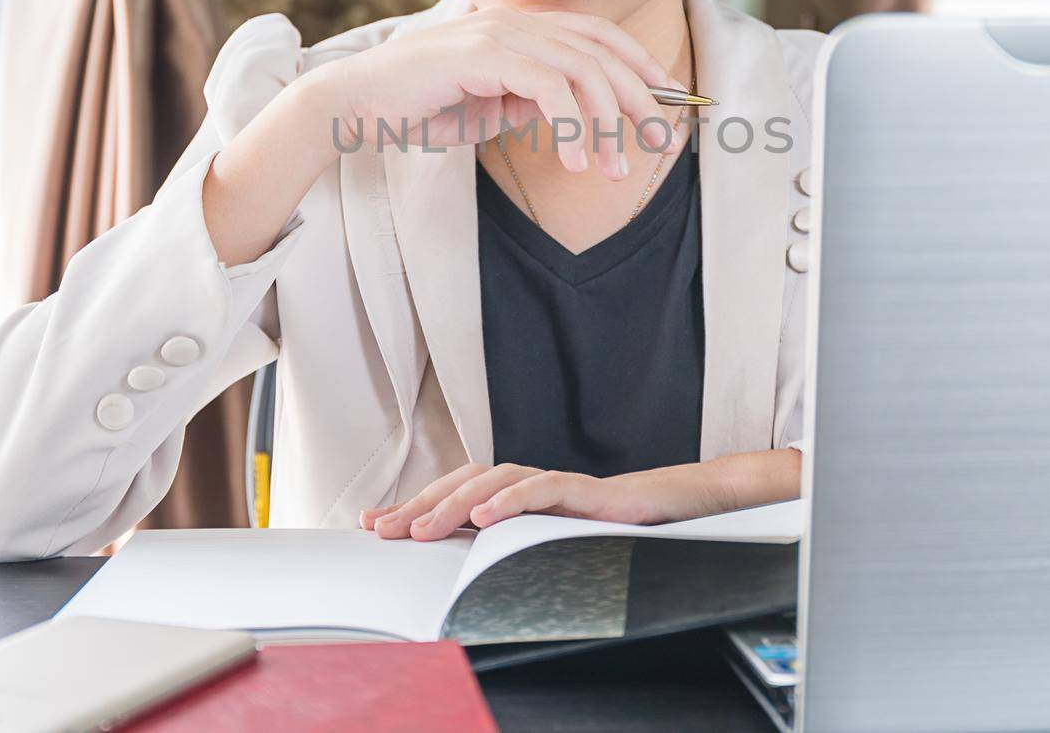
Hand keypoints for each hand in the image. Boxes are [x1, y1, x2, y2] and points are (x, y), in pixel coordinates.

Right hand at [316, 5, 684, 179]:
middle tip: (661, 142)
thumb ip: (534, 100)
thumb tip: (581, 114)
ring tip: (615, 169)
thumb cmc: (422, 106)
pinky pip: (548, 88)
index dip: (639, 63)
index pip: (598, 35)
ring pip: (581, 71)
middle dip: (639, 98)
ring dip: (607, 123)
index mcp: (521, 27)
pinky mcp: (482, 56)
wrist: (356, 106)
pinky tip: (578, 161)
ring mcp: (498, 34)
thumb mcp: (494, 105)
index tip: (670, 101)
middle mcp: (515, 21)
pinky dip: (571, 126)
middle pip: (600, 52)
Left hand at [357, 451, 807, 541]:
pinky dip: (510, 500)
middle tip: (388, 531)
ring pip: (495, 480)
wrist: (673, 515)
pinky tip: (482, 518)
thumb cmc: (606, 533)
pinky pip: (542, 489)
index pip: (455, 492)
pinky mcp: (585, 491)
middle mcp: (530, 482)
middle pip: (464, 481)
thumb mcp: (546, 546)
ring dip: (454, 503)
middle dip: (422, 505)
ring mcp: (556, 483)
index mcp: (515, 495)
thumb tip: (456, 569)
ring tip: (425, 529)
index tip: (375, 524)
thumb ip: (506, 550)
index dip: (415, 504)